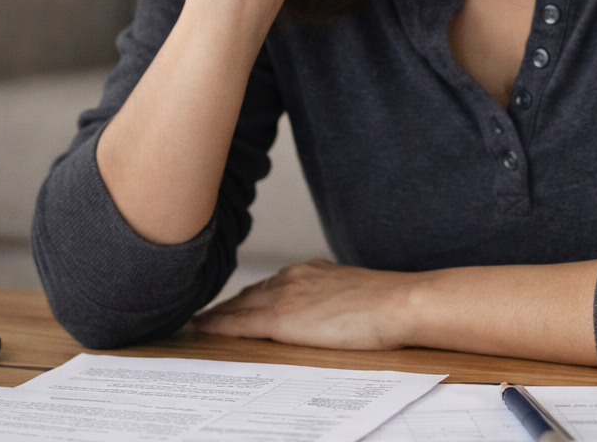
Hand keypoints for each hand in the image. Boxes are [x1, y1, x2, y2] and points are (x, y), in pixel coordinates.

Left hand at [192, 260, 415, 349]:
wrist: (395, 304)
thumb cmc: (386, 303)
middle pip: (250, 293)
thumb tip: (329, 310)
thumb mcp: (353, 293)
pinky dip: (217, 324)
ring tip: (201, 322)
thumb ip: (333, 297)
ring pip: (239, 305)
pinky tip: (202, 327)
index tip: (235, 304)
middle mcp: (293, 276)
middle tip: (208, 315)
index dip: (250, 296)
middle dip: (229, 305)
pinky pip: (239, 322)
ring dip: (219, 314)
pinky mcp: (280, 318)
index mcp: (311, 270)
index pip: (271, 284)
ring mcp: (284, 295)